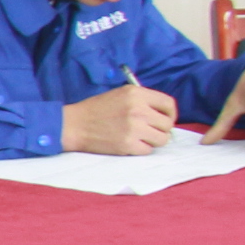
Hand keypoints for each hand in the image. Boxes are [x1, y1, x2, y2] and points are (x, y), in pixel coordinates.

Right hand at [62, 82, 178, 154]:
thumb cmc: (96, 110)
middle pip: (167, 124)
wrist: (73, 125)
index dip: (170, 114)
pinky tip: (129, 144)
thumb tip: (163, 114)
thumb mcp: (120, 94)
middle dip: (160, 129)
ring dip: (152, 141)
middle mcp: (138, 110)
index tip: (164, 119)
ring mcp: (134, 128)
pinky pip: (148, 150)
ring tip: (139, 138)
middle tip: (149, 131)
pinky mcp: (128, 144)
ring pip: (161, 139)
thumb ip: (142, 100)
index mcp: (137, 94)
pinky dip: (140, 149)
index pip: (169, 104)